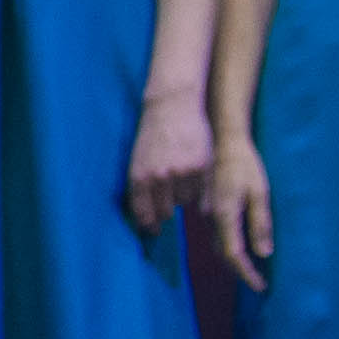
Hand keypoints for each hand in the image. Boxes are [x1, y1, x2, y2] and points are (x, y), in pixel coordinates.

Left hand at [123, 81, 216, 235]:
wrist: (172, 107)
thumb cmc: (152, 135)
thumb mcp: (137, 160)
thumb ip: (141, 188)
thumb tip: (145, 218)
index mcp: (140, 177)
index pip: (143, 213)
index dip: (149, 225)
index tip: (153, 231)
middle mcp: (160, 178)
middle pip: (166, 212)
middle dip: (166, 211)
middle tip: (168, 205)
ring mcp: (182, 173)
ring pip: (185, 201)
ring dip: (182, 195)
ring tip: (180, 176)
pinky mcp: (201, 167)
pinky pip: (201, 191)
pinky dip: (197, 188)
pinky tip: (192, 174)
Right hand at [203, 131, 273, 292]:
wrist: (224, 140)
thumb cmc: (246, 164)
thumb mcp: (260, 193)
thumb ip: (260, 224)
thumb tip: (264, 254)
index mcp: (225, 215)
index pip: (234, 255)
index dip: (247, 274)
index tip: (260, 287)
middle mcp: (212, 217)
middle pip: (223, 254)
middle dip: (240, 271)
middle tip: (258, 282)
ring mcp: (207, 212)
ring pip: (218, 244)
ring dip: (233, 260)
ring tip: (251, 269)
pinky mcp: (208, 206)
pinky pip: (217, 234)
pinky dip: (228, 245)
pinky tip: (240, 245)